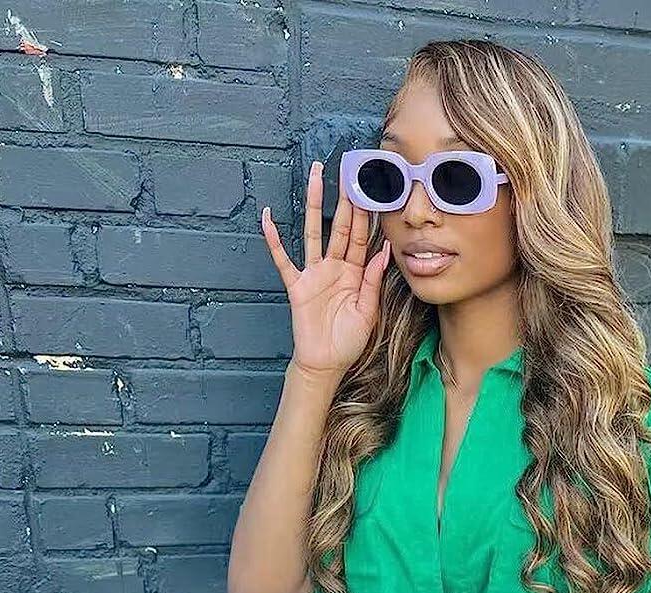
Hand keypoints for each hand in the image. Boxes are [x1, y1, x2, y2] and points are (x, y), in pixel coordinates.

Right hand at [261, 159, 391, 378]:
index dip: (365, 215)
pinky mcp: (296, 285)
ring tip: (314, 177)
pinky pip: (283, 260)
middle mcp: (333, 268)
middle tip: (346, 171)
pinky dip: (275, 240)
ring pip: (313, 233)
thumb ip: (372, 281)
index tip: (370, 190)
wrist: (326, 363)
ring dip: (313, 205)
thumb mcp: (368, 312)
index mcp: (354, 274)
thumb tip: (382, 251)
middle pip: (338, 227)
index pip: (359, 238)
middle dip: (343, 200)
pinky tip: (268, 219)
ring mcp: (313, 274)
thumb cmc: (348, 341)